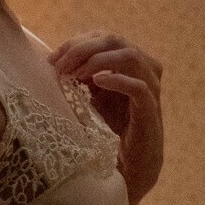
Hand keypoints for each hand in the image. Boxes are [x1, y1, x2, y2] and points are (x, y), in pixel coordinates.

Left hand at [46, 31, 162, 204]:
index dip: (77, 43)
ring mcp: (150, 88)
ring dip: (98, 61)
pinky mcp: (151, 109)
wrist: (129, 166)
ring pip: (130, 56)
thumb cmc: (110, 129)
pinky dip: (117, 80)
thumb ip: (81, 77)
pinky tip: (97, 81)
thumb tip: (53, 61)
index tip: (52, 59)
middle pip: (115, 40)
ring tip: (76, 74)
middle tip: (60, 66)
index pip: (103, 38)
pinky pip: (138, 87)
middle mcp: (144, 69)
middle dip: (83, 49)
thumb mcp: (91, 97)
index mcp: (129, 62)